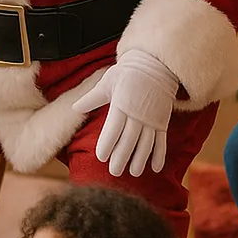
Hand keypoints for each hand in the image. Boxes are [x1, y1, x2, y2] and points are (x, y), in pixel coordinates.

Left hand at [72, 50, 178, 175]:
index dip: (107, 143)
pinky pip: (161, 139)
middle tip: (114, 172)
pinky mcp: (162, 120)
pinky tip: (156, 168)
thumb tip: (75, 108)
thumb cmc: (127, 73)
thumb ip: (92, 98)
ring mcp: (152, 118)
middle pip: (129, 139)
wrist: (155, 65)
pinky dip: (159, 154)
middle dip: (121, 156)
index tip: (101, 157)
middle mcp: (138, 114)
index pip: (113, 128)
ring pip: (146, 142)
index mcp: (122, 104)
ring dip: (140, 159)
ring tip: (133, 173)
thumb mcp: (107, 82)